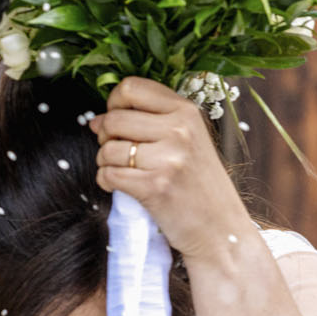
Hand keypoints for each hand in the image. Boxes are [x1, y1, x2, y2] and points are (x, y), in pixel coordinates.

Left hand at [89, 76, 256, 263]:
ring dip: (105, 162)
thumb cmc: (199, 185)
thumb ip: (147, 122)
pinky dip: (106, 181)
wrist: (220, 228)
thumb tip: (97, 121)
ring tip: (122, 170)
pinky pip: (108, 175)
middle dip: (105, 136)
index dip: (114, 102)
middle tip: (119, 151)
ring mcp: (168, 158)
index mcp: (186, 112)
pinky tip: (120, 185)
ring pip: (108, 149)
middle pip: (114, 118)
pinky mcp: (155, 187)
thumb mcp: (187, 141)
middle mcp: (179, 130)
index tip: (118, 120)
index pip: (131, 87)